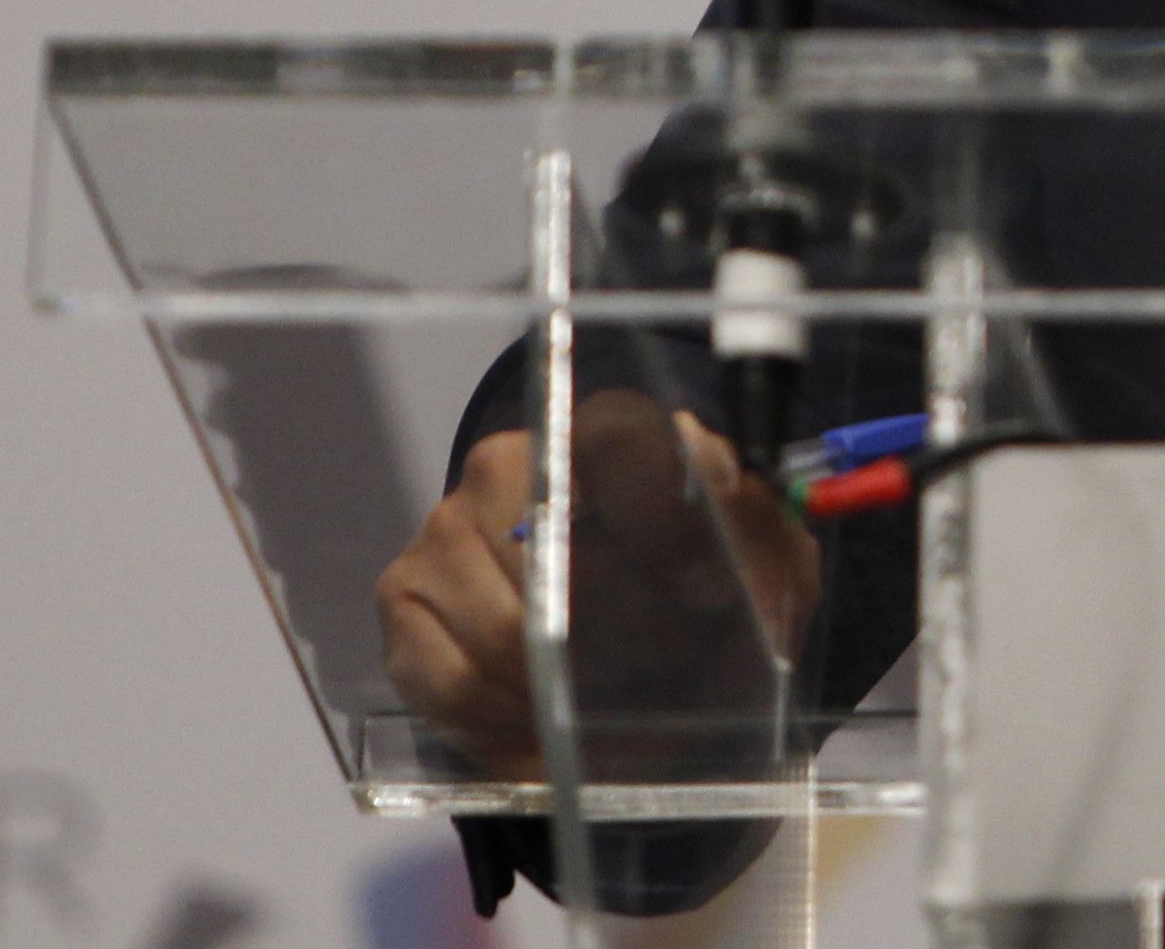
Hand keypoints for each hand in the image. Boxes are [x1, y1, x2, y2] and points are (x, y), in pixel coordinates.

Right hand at [375, 401, 823, 780]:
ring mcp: (445, 525)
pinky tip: (550, 735)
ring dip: (564, 697)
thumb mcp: (762, 560)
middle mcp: (512, 459)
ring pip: (502, 632)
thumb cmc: (709, 584)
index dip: (662, 522)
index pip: (621, 442)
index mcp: (609, 428)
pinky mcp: (403, 596)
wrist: (640, 623)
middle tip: (665, 679)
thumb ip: (752, 538)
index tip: (705, 597)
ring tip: (612, 715)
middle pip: (552, 555)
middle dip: (621, 638)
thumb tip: (720, 540)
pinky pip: (449, 682)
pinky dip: (507, 728)